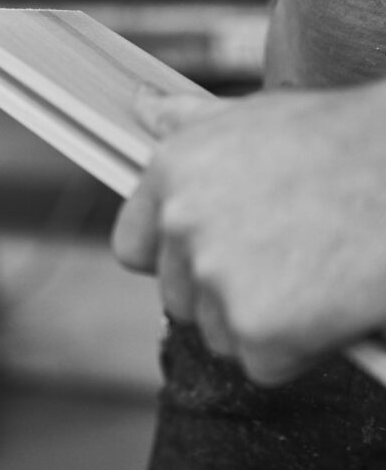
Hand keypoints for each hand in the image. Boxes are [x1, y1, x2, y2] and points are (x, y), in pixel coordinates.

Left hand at [112, 83, 385, 385]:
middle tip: (281, 261)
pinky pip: (263, 364)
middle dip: (221, 293)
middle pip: (179, 297)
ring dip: (259, 322)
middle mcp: (182, 223)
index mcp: (171, 171)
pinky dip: (297, 349)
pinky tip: (328, 303)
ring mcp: (216, 278)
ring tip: (311, 273)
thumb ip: (187, 120)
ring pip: (220, 333)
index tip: (204, 258)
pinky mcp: (257, 330)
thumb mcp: (252, 116)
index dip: (169, 259)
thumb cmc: (337, 140)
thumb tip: (142, 105)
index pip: (131, 246)